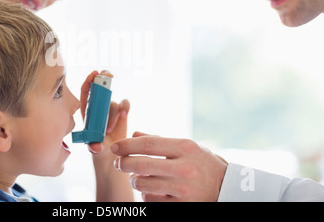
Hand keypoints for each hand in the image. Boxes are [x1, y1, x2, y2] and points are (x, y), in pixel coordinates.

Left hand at [80, 71, 129, 153]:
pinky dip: (125, 107)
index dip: (89, 80)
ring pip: (113, 102)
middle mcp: (98, 107)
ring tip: (109, 130)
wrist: (111, 151)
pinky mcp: (122, 112)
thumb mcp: (94, 147)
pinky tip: (124, 115)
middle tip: (107, 74)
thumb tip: (96, 147)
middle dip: (103, 79)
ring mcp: (111, 109)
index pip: (86, 91)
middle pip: (100, 88)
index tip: (94, 73)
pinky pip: (125, 104)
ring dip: (112, 114)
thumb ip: (93, 147)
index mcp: (87, 110)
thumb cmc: (98, 147)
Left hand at [111, 132, 227, 201]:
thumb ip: (160, 140)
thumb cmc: (201, 164)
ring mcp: (183, 189)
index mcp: (185, 148)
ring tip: (135, 177)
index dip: (127, 145)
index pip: (148, 144)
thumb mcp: (186, 147)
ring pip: (142, 184)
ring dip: (134, 180)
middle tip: (118, 163)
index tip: (115, 147)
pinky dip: (145, 194)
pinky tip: (149, 189)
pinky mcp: (181, 206)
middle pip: (141, 164)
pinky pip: (150, 199)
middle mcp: (184, 168)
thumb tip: (134, 135)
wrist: (226, 189)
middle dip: (123, 163)